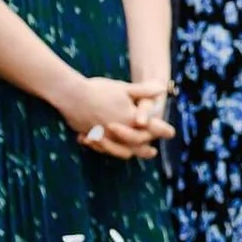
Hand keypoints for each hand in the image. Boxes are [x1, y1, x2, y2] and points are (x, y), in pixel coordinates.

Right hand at [55, 76, 172, 158]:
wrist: (71, 95)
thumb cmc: (99, 89)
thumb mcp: (124, 88)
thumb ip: (143, 91)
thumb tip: (161, 89)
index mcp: (131, 118)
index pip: (152, 128)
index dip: (163, 131)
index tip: (170, 133)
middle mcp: (120, 131)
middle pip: (138, 144)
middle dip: (146, 149)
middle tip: (153, 152)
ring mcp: (105, 136)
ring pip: (120, 150)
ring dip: (129, 153)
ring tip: (133, 154)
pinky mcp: (92, 137)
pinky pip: (103, 148)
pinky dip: (109, 149)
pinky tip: (111, 147)